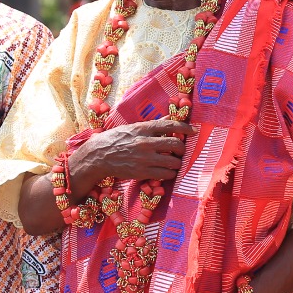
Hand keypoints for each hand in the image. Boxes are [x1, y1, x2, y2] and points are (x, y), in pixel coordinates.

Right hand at [70, 118, 194, 188]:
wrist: (98, 156)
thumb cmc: (116, 139)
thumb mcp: (133, 127)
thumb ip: (153, 124)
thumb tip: (170, 118)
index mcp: (143, 128)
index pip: (171, 125)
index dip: (186, 128)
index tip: (194, 131)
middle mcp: (145, 142)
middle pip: (176, 144)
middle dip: (182, 148)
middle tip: (181, 151)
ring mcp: (144, 158)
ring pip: (174, 161)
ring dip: (177, 162)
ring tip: (174, 162)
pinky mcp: (142, 172)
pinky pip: (166, 174)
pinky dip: (170, 173)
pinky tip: (166, 171)